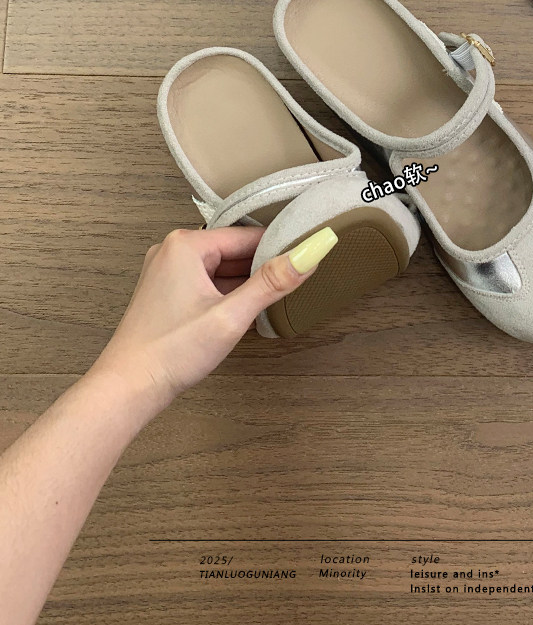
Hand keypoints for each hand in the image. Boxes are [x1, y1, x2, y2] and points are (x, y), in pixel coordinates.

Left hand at [90, 225, 336, 418]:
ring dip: (245, 281)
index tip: (307, 256)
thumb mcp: (231, 316)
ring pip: (220, 267)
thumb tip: (312, 251)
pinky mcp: (166, 292)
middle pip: (232, 250)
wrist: (128, 388)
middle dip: (262, 266)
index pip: (246, 235)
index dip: (279, 246)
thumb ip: (273, 282)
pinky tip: (245, 310)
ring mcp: (166, 272)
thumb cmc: (173, 351)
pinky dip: (227, 292)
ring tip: (275, 296)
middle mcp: (172, 250)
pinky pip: (206, 281)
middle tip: (295, 281)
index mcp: (185, 245)